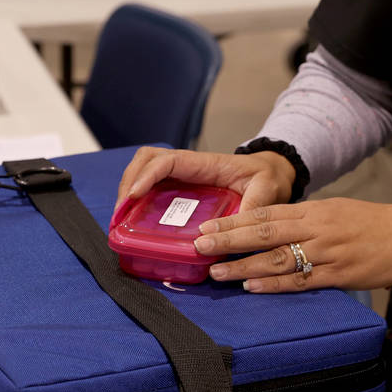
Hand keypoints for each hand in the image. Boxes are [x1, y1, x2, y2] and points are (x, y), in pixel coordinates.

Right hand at [115, 146, 296, 213]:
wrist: (271, 174)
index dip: (147, 175)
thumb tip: (236, 231)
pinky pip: (150, 187)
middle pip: (146, 160)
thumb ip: (254, 206)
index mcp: (205, 163)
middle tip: (120, 213)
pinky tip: (131, 220)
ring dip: (127, 190)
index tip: (133, 195)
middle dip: (127, 182)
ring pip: (143, 171)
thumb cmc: (267, 178)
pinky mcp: (179, 190)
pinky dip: (135, 200)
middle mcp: (188, 167)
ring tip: (120, 219)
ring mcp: (181, 178)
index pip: (168, 160)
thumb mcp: (267, 190)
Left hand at [193, 198, 391, 292]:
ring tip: (216, 272)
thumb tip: (264, 229)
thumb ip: (301, 219)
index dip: (233, 221)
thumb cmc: (369, 223)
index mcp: (313, 210)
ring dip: (243, 266)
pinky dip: (274, 284)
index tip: (206, 226)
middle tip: (200, 245)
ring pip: (277, 258)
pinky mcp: (338, 275)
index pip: (265, 213)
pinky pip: (300, 280)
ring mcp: (326, 252)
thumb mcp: (332, 211)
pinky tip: (251, 286)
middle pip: (264, 233)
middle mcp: (316, 228)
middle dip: (228, 240)